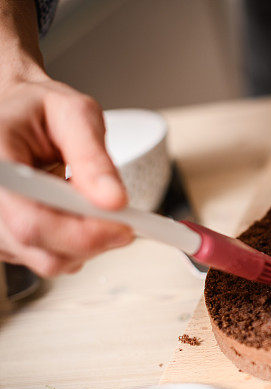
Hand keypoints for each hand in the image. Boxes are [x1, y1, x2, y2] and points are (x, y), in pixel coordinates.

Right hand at [0, 78, 132, 275]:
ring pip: (46, 260)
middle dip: (93, 239)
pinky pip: (46, 258)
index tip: (123, 226)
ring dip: (85, 243)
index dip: (81, 233)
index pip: (31, 221)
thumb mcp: (75, 115)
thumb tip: (114, 201)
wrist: (17, 114)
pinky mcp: (4, 238)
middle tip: (123, 218)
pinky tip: (74, 214)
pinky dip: (74, 244)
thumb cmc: (38, 110)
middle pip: (38, 248)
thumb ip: (94, 157)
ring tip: (88, 203)